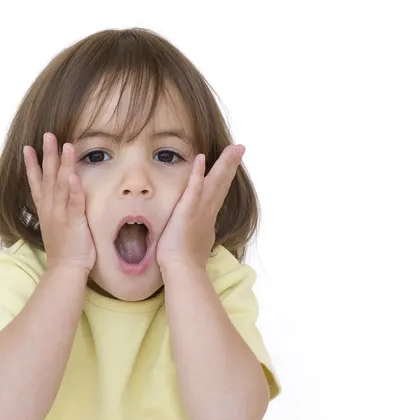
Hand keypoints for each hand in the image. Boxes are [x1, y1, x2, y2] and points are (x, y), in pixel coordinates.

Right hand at [23, 133, 95, 271]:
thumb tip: (59, 198)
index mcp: (45, 209)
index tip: (28, 147)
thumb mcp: (55, 225)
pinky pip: (74, 202)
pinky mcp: (74, 221)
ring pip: (61, 184)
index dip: (32, 165)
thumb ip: (57, 209)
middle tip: (48, 135)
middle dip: (47, 154)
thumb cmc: (64, 249)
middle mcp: (50, 208)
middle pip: (47, 177)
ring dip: (62, 164)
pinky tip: (72, 175)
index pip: (36, 182)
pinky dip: (73, 188)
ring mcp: (61, 214)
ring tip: (65, 145)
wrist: (65, 269)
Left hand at [156, 144, 244, 270]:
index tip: (231, 165)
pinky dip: (198, 173)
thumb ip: (199, 233)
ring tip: (233, 148)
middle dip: (230, 164)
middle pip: (222, 183)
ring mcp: (200, 210)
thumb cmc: (186, 261)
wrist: (183, 270)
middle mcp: (207, 211)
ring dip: (223, 164)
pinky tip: (201, 158)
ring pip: (214, 182)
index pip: (218, 193)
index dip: (225, 177)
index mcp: (207, 218)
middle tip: (239, 148)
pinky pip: (194, 189)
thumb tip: (199, 235)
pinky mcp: (188, 211)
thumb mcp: (195, 242)